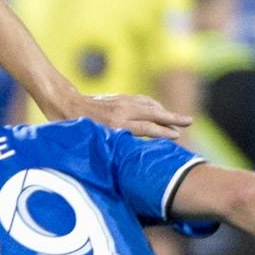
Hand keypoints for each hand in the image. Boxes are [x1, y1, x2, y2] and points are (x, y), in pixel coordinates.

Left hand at [64, 92, 192, 140]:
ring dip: (165, 112)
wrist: (65, 102)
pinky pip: (142, 100)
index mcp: (115, 123)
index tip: (176, 136)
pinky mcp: (120, 98)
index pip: (145, 127)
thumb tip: (125, 156)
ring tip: (180, 119)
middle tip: (190, 122)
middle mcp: (122, 111)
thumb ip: (109, 144)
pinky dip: (154, 106)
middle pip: (153, 113)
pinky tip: (160, 111)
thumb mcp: (90, 139)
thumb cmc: (74, 127)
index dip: (162, 131)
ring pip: (149, 105)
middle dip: (172, 118)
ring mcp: (122, 102)